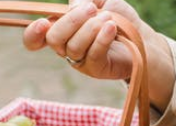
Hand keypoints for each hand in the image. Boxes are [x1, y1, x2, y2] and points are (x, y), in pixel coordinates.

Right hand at [23, 0, 141, 79]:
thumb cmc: (117, 17)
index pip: (35, 38)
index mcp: (61, 29)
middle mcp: (66, 46)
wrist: (141, 36)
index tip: (43, 23)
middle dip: (71, 21)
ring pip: (73, 47)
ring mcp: (81, 60)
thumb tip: (74, 5)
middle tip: (92, 9)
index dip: (33, 34)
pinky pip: (93, 55)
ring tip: (109, 19)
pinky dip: (101, 39)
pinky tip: (111, 28)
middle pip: (54, 39)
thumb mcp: (100, 0)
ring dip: (91, 28)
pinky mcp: (96, 69)